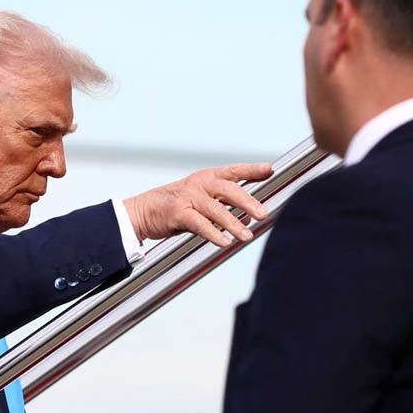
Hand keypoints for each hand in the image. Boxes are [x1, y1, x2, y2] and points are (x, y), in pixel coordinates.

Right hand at [124, 163, 272, 246]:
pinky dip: (214, 233)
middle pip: (229, 189)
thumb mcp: (201, 199)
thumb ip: (224, 204)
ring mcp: (188, 197)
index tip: (269, 169)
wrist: (143, 211)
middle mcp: (199, 183)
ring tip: (247, 236)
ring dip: (234, 223)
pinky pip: (200, 224)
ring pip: (216, 209)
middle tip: (263, 214)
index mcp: (206, 177)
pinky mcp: (178, 212)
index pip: (233, 171)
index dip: (252, 169)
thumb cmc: (176, 206)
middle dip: (248, 202)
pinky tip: (225, 242)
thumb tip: (249, 216)